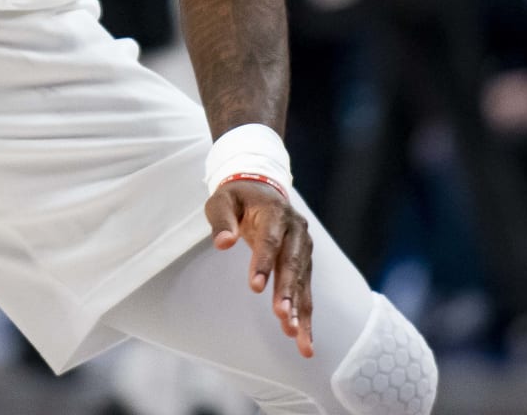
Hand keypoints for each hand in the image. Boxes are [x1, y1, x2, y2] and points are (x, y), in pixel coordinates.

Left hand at [205, 179, 313, 357]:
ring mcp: (303, 247)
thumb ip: (221, 220)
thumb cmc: (237, 198)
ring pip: (303, 282)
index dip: (264, 263)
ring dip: (300, 310)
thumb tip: (223, 243)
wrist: (261, 189)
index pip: (271, 240)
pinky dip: (304, 314)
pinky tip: (302, 338)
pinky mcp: (304, 263)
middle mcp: (296, 231)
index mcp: (275, 213)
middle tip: (282, 316)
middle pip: (292, 264)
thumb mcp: (222, 201)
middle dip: (288, 292)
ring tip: (297, 337)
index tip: (256, 287)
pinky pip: (305, 290)